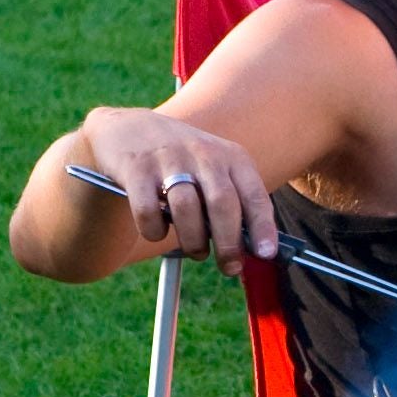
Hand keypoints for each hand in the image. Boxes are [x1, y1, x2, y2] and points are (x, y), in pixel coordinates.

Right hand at [68, 105, 282, 267]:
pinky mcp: (137, 168)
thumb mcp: (216, 170)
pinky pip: (148, 210)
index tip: (266, 253)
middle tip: (230, 267)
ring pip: (186, 208)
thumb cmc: (184, 162)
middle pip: (222, 202)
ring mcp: (169, 159)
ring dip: (193, 241)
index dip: (262, 226)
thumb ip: (235, 203)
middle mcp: (203, 154)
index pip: (254, 194)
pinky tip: (157, 231)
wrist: (131, 129)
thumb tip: (252, 248)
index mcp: (231, 157)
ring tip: (196, 251)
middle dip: (228, 242)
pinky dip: (154, 230)